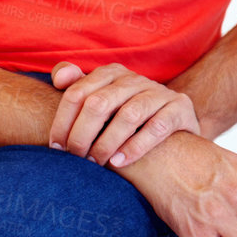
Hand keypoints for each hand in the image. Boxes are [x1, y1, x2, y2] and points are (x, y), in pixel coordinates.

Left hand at [48, 61, 198, 167]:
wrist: (173, 124)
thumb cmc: (124, 115)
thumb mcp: (102, 97)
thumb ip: (77, 85)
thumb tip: (59, 78)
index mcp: (111, 73)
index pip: (77, 93)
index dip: (62, 122)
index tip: (56, 148)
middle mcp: (135, 78)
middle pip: (99, 104)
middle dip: (82, 135)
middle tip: (76, 158)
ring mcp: (159, 92)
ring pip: (128, 115)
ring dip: (107, 143)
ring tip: (97, 163)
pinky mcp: (180, 108)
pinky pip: (157, 127)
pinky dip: (135, 147)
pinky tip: (120, 162)